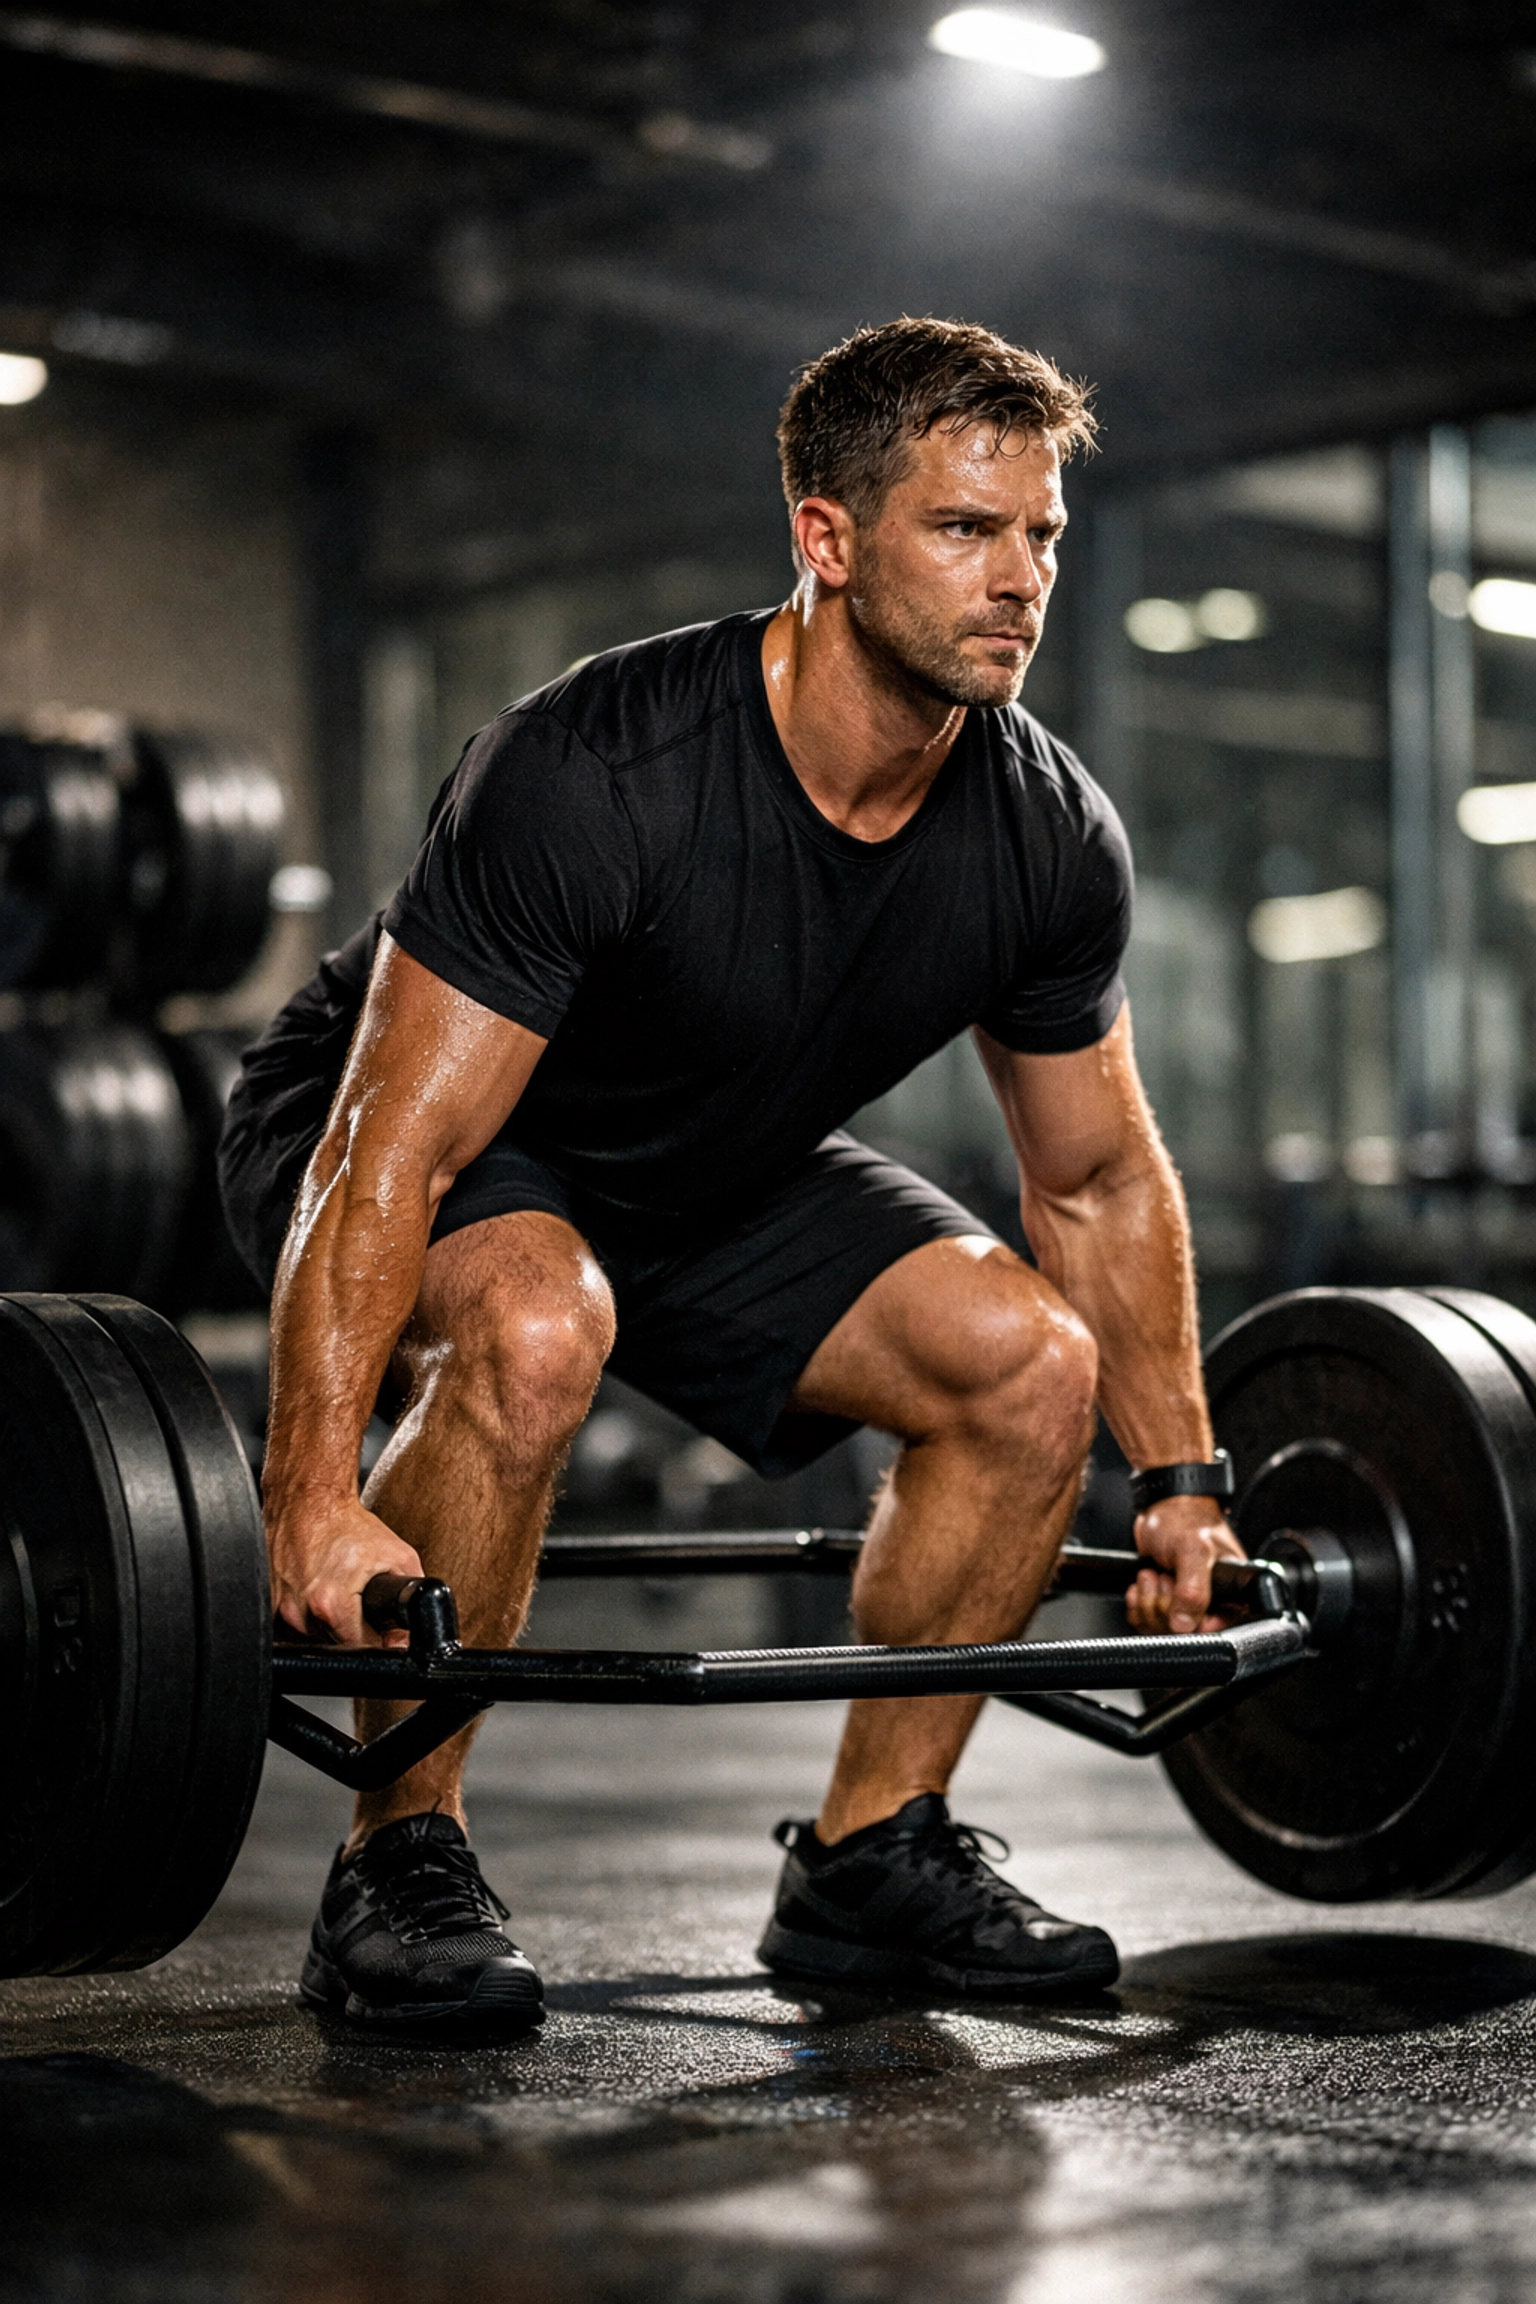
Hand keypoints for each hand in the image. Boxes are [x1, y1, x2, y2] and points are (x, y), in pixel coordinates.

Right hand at [268, 1495, 424, 1647]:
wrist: (308, 1499)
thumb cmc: (346, 1523)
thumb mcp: (398, 1555)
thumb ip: (412, 1596)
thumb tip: (406, 1635)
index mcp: (331, 1605)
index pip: (359, 1648)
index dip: (375, 1641)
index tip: (379, 1629)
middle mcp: (299, 1610)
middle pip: (332, 1642)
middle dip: (350, 1627)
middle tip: (357, 1598)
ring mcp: (278, 1606)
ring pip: (309, 1633)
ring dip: (324, 1619)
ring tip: (334, 1588)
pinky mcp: (266, 1599)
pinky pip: (289, 1620)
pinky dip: (304, 1609)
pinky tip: (314, 1586)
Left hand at [1125, 1493, 1245, 1634]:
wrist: (1163, 1506)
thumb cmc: (1186, 1518)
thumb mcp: (1193, 1549)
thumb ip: (1193, 1589)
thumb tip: (1185, 1624)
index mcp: (1233, 1596)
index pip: (1215, 1633)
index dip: (1191, 1624)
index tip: (1179, 1600)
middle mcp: (1214, 1604)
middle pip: (1183, 1635)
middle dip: (1163, 1605)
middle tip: (1164, 1577)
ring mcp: (1188, 1605)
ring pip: (1162, 1630)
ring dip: (1149, 1603)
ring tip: (1153, 1575)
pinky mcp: (1167, 1603)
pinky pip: (1148, 1622)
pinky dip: (1139, 1604)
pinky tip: (1143, 1583)